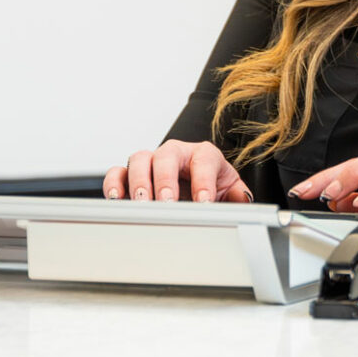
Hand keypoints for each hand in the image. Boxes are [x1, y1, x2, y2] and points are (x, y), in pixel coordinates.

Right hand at [104, 140, 251, 203]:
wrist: (197, 191)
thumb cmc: (212, 188)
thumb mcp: (231, 191)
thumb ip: (238, 196)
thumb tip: (242, 200)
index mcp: (204, 154)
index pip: (204, 160)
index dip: (204, 181)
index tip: (204, 202)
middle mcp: (176, 153)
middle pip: (167, 155)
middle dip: (166, 179)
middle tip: (167, 202)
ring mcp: (152, 162)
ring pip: (140, 159)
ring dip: (139, 181)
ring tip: (141, 203)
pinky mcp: (132, 175)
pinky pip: (118, 172)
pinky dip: (114, 183)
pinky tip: (116, 199)